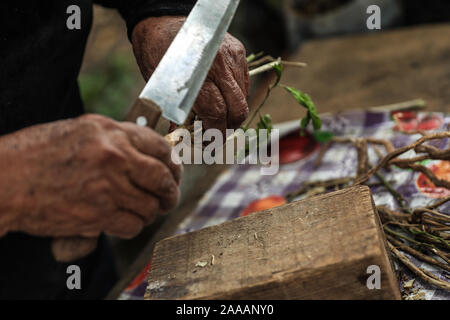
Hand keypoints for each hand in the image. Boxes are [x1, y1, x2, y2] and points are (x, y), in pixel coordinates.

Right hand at [0, 114, 181, 239]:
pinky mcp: (99, 214)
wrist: (5, 179)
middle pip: (162, 178)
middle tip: (168, 198)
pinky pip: (132, 225)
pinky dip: (132, 226)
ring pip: (149, 206)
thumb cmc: (38, 153)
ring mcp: (108, 187)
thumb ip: (117, 138)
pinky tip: (124, 221)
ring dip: (149, 212)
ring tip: (142, 211)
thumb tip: (148, 151)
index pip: (160, 147)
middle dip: (171, 192)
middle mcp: (115, 157)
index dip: (172, 162)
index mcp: (111, 132)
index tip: (173, 172)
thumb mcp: (82, 130)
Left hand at [131, 16, 250, 133]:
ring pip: (244, 98)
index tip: (209, 144)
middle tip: (215, 134)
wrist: (165, 19)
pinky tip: (221, 98)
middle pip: (238, 109)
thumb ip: (176, 112)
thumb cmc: (158, 53)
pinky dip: (235, 96)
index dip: (215, 133)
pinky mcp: (238, 52)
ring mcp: (233, 57)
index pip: (217, 113)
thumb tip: (184, 137)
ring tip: (217, 117)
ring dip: (233, 112)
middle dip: (228, 127)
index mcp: (197, 75)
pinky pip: (244, 84)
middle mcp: (220, 65)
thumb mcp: (160, 86)